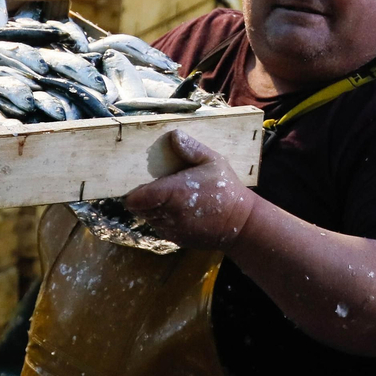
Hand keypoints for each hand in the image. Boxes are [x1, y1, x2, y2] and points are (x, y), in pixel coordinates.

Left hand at [124, 130, 255, 248]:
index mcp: (174, 193)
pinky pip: (161, 230)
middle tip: (158, 189)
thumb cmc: (227, 189)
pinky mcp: (178, 240)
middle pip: (140, 210)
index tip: (140, 186)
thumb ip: (191, 148)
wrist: (241, 223)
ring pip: (150, 220)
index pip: (137, 200)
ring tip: (170, 200)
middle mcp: (169, 214)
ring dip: (154, 211)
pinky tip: (179, 212)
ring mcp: (173, 230)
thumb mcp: (213, 161)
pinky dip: (164, 221)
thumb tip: (174, 134)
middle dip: (144, 200)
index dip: (134, 194)